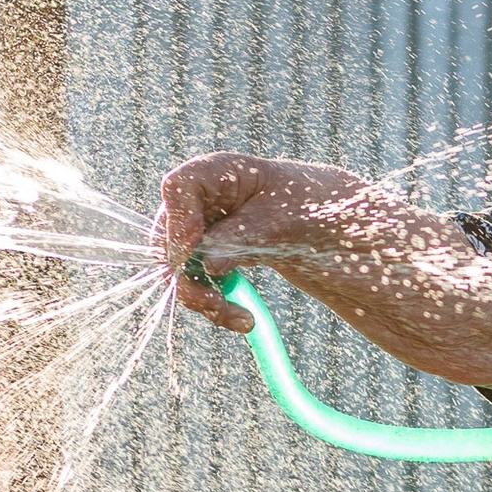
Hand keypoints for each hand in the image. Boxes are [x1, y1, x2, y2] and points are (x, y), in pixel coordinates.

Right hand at [154, 152, 361, 331]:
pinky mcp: (208, 256)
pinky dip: (216, 305)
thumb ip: (243, 235)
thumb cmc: (307, 205)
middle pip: (168, 235)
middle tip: (214, 303)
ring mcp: (200, 229)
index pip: (178, 187)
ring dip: (203, 299)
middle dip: (187, 275)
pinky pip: (198, 284)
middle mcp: (200, 199)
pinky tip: (244, 319)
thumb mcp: (281, 218)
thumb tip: (209, 264)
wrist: (322, 222)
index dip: (177, 222)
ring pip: (179, 269)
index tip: (189, 256)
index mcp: (217, 172)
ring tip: (243, 320)